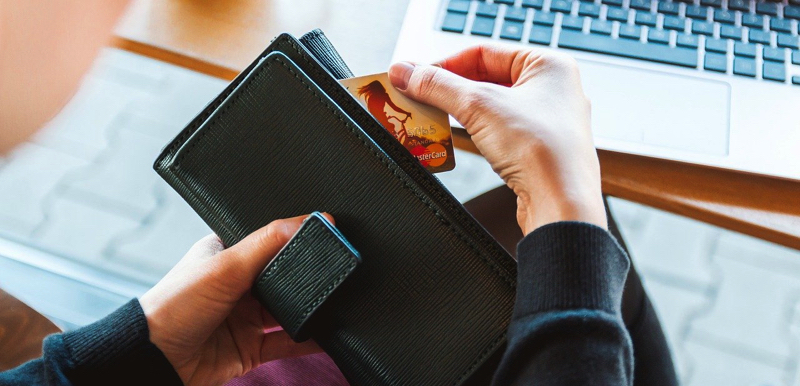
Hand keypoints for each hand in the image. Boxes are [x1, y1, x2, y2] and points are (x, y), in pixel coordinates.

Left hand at [140, 214, 329, 385]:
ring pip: (290, 310)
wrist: (154, 360)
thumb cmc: (173, 306)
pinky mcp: (251, 347)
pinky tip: (327, 333)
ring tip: (336, 300)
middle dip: (307, 275)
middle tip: (336, 268)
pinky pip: (288, 342)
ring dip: (310, 308)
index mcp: (227, 254)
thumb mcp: (224, 265)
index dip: (295, 236)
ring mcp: (245, 317)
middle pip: (284, 276)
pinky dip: (309, 340)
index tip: (326, 232)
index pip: (269, 240)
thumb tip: (308, 220)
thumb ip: (267, 243)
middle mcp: (238, 284)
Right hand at [389, 46, 605, 233]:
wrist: (561, 204)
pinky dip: (475, 131)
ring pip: (491, 106)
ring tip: (431, 117)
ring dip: (460, 111)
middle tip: (418, 97)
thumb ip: (437, 85)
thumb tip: (406, 72)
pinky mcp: (538, 148)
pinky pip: (498, 130)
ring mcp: (547, 120)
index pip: (483, 52)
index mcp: (548, 65)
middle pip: (486, 78)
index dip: (445, 64)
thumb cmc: (544, 152)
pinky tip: (458, 138)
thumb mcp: (478, 106)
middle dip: (449, 90)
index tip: (415, 76)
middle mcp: (552, 89)